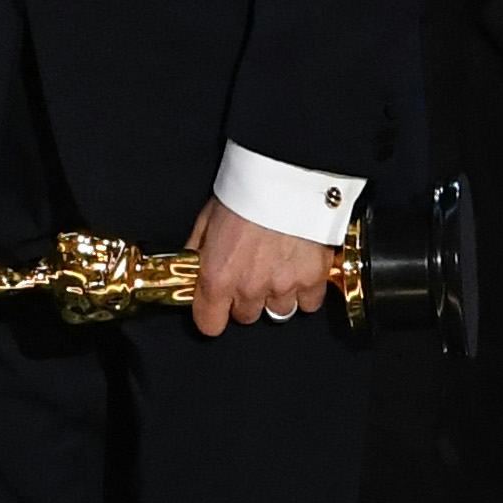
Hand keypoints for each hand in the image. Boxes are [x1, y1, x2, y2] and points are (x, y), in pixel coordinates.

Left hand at [191, 196, 344, 336]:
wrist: (285, 178)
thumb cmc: (244, 194)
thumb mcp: (207, 220)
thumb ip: (197, 250)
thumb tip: (190, 266)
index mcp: (218, 277)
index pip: (210, 324)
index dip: (212, 315)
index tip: (216, 306)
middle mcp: (249, 288)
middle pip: (246, 316)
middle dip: (247, 298)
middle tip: (251, 271)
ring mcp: (283, 286)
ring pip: (279, 311)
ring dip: (277, 294)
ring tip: (278, 266)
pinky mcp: (312, 280)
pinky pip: (308, 302)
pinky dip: (305, 290)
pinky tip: (300, 268)